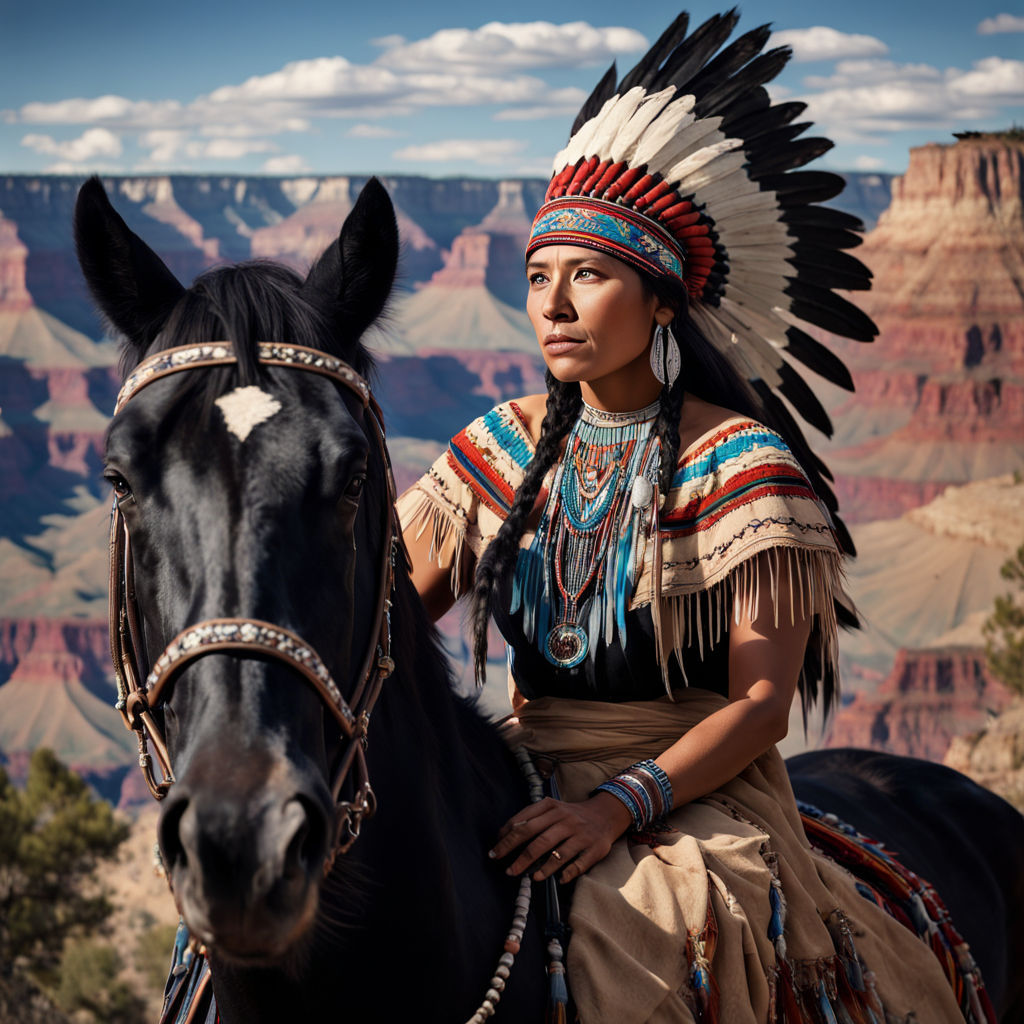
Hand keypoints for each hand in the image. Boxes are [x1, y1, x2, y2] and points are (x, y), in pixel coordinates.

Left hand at [488, 792, 633, 883]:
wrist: (606, 813)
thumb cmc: (570, 814)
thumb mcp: (551, 808)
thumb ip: (530, 818)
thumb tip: (504, 835)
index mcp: (551, 807)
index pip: (524, 823)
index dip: (507, 839)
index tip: (495, 852)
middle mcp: (565, 819)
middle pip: (538, 839)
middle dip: (519, 856)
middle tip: (507, 870)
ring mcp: (580, 834)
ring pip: (558, 854)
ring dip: (542, 868)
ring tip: (530, 878)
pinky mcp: (594, 849)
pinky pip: (579, 865)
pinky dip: (567, 873)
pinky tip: (559, 880)